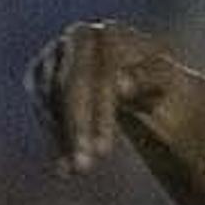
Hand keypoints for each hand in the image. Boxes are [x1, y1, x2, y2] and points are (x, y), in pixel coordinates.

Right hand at [29, 20, 174, 175]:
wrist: (140, 81)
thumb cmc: (158, 84)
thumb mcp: (162, 84)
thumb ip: (144, 79)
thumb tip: (120, 85)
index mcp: (111, 34)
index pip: (99, 76)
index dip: (100, 115)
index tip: (103, 152)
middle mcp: (78, 37)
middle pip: (69, 85)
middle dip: (76, 129)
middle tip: (83, 168)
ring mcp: (56, 54)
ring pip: (51, 99)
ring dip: (62, 138)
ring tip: (77, 171)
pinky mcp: (41, 74)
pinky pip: (44, 108)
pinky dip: (54, 136)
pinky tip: (66, 164)